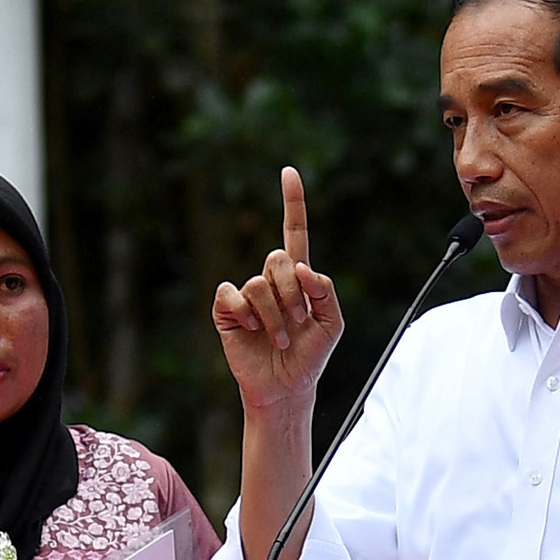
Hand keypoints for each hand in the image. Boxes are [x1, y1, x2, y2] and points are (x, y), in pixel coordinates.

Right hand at [210, 167, 343, 413]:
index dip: (292, 202)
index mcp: (298, 278)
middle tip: (298, 322)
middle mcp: (270, 280)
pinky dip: (247, 313)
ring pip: (258, 283)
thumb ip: (326, 291)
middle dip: (292, 293)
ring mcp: (247, 294)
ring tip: (280, 339)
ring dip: (275, 315)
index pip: (294, 232)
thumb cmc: (311, 356)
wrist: (287, 387)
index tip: (289, 172)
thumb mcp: (333, 324)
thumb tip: (304, 268)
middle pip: (278, 259)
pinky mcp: (227, 309)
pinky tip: (252, 330)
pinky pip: (232, 294)